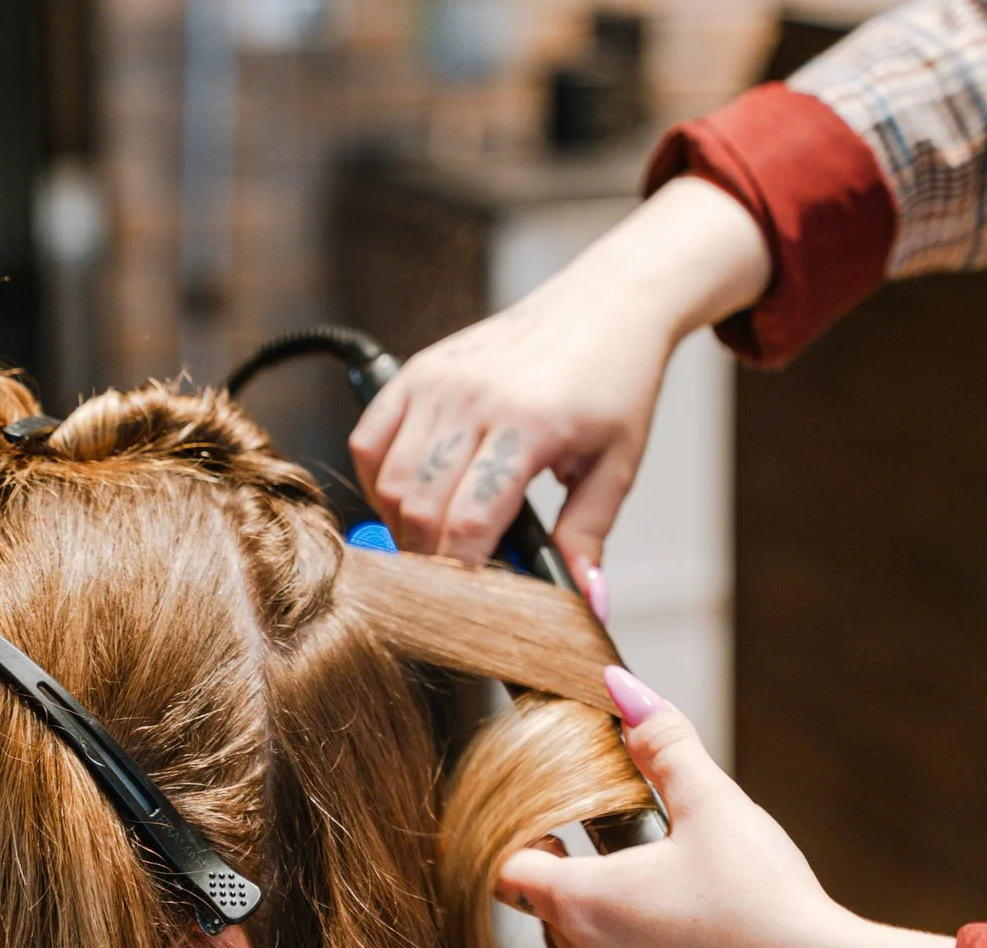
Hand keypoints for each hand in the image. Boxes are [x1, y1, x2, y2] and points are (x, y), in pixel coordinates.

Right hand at [347, 177, 769, 589]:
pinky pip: (369, 439)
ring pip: (389, 480)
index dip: (463, 575)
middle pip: (420, 508)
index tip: (474, 603)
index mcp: (530, 424)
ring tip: (438, 539)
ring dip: (402, 524)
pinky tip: (411, 497)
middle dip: (430, 560)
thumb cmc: (615, 383)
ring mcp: (438, 381)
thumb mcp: (617, 465)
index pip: (470, 522)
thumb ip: (587, 536)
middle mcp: (474, 399)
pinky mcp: (418, 369)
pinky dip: (378, 480)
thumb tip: (582, 605)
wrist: (605, 303)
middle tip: (456, 580)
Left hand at [499, 669, 968, 947]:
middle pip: (548, 924)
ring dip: (607, 944)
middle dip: (577, 892)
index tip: (560, 833)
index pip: (508, 873)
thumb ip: (663, 743)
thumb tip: (622, 688)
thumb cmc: (764, 893)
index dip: (524, 846)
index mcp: (584, 904)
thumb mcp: (713, 803)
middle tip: (629, 866)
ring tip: (664, 914)